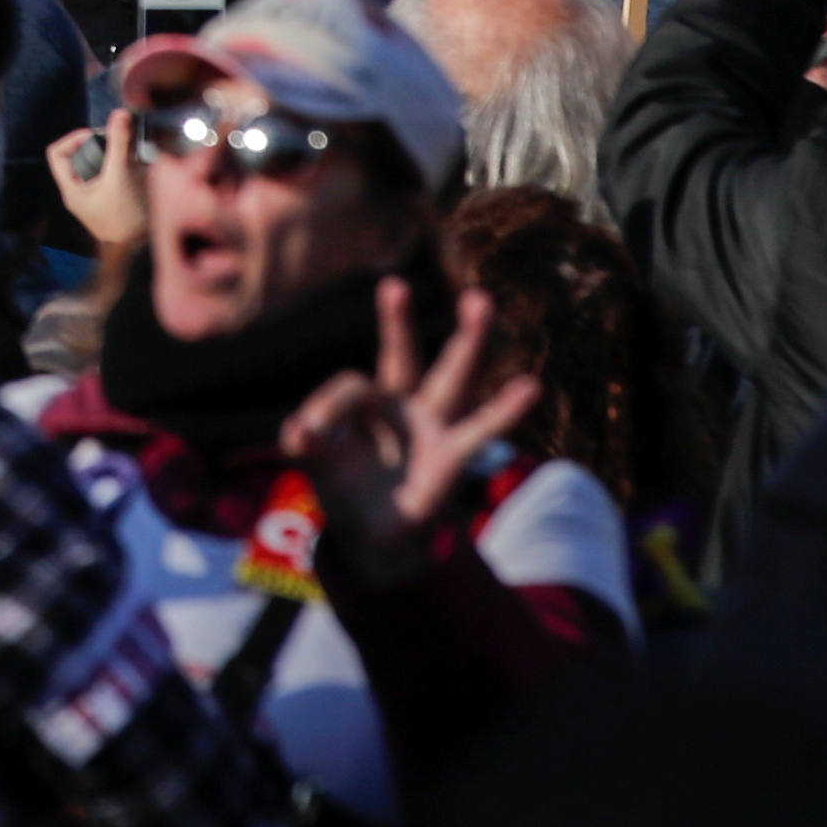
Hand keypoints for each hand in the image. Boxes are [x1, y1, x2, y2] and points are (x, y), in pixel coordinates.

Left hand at [53, 103, 147, 252]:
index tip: (97, 136)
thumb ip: (119, 145)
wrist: (140, 254)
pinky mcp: (112, 202)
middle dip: (98, 145)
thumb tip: (120, 114)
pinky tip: (139, 166)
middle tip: (118, 142)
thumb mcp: (119, 177)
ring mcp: (95, 199)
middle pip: (79, 157)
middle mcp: (80, 193)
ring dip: (113, 156)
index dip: (74, 138)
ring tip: (131, 152)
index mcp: (71, 188)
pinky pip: (111, 178)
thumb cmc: (124, 218)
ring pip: (97, 167)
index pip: (57, 153)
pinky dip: (123, 168)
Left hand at [279, 281, 547, 588]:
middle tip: (393, 286)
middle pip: (402, 356)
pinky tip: (530, 385)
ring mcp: (431, 427)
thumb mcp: (321, 464)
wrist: (374, 540)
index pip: (351, 387)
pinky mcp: (453, 456)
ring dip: (467, 340)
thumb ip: (309, 444)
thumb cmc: (345, 489)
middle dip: (396, 323)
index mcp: (365, 402)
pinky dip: (506, 409)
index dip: (329, 407)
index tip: (307, 433)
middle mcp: (401, 404)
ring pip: (452, 376)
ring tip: (479, 299)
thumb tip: (297, 429)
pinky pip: (483, 428)